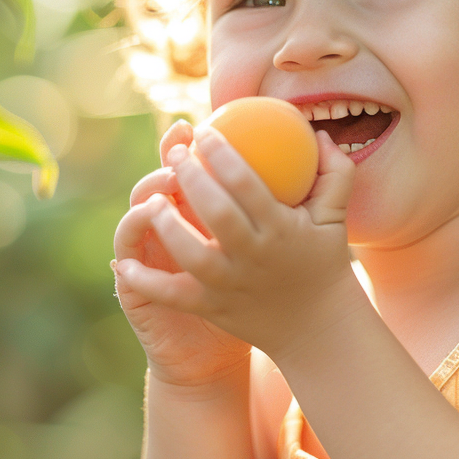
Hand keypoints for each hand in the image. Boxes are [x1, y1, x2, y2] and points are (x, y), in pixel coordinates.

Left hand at [119, 124, 363, 362]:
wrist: (317, 327)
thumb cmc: (324, 260)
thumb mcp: (335, 217)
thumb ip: (335, 172)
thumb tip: (314, 132)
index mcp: (281, 230)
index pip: (246, 183)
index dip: (221, 153)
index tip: (205, 130)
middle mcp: (254, 258)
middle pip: (216, 213)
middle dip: (190, 177)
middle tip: (175, 153)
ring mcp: (232, 286)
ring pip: (192, 255)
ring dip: (167, 225)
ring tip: (152, 199)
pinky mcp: (213, 309)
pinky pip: (174, 296)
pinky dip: (146, 283)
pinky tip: (123, 264)